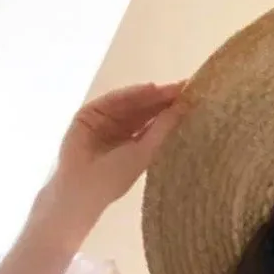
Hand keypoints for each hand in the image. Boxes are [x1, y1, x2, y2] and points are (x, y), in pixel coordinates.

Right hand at [38, 82, 187, 234]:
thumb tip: (184, 107)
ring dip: (150, 95)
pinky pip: (113, 100)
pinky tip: (149, 89)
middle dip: (163, 99)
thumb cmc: (114, 178)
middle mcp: (122, 131)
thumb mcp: (145, 154)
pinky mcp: (90, 114)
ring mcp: (106, 121)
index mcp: (136, 145)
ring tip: (171, 88)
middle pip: (145, 110)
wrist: (80, 187)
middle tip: (186, 87)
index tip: (193, 98)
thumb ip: (163, 129)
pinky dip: (130, 94)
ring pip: (130, 103)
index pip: (155, 123)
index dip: (172, 110)